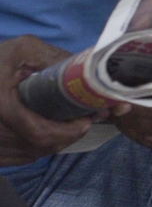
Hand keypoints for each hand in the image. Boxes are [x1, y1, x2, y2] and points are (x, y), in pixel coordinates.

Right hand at [0, 36, 94, 165]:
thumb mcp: (24, 48)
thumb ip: (53, 58)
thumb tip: (86, 73)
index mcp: (2, 106)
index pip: (40, 131)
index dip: (69, 130)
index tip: (88, 118)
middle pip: (37, 146)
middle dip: (67, 135)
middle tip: (86, 120)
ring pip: (29, 155)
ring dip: (54, 143)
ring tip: (72, 125)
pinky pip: (16, 158)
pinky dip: (36, 149)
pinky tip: (50, 133)